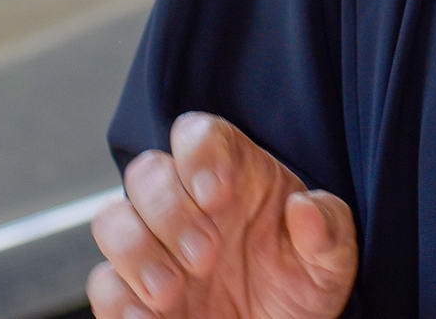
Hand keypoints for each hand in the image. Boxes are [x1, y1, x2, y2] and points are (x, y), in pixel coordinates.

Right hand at [89, 112, 356, 318]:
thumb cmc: (302, 287)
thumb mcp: (332, 261)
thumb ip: (329, 230)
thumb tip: (306, 207)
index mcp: (234, 178)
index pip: (199, 134)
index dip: (199, 154)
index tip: (217, 194)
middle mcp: (187, 205)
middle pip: (146, 171)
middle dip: (169, 212)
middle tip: (206, 256)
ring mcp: (155, 248)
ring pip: (111, 218)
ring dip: (137, 253)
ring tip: (174, 291)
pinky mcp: (132, 292)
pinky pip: (102, 281)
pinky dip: (119, 300)